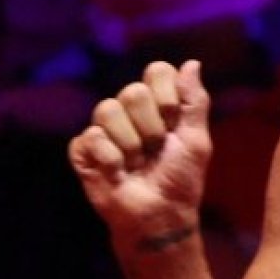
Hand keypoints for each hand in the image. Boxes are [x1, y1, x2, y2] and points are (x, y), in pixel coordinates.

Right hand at [69, 61, 211, 256]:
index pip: (157, 71)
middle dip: (151, 127)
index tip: (174, 122)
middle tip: (156, 149)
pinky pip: (92, 137)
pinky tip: (117, 172)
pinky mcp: (83, 149)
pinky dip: (110, 159)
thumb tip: (192, 63)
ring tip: (136, 163)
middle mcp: (128, 110)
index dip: (167, 96)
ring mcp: (104, 128)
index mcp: (157, 103)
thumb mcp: (196, 140)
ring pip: (107, 110)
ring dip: (130, 145)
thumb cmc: (180, 179)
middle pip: (132, 91)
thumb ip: (194, 101)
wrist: (159, 215)